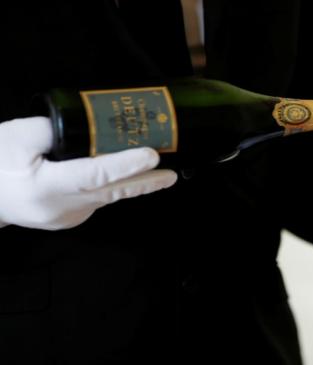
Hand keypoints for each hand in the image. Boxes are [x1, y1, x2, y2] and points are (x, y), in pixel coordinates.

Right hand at [0, 116, 177, 229]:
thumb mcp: (17, 136)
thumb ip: (54, 129)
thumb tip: (91, 127)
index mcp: (46, 186)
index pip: (95, 175)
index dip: (126, 164)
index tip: (151, 155)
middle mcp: (60, 208)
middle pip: (111, 192)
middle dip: (145, 182)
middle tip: (170, 174)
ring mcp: (66, 218)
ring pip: (105, 197)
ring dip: (130, 183)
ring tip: (156, 171)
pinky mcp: (68, 220)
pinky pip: (96, 201)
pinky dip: (110, 187)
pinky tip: (122, 176)